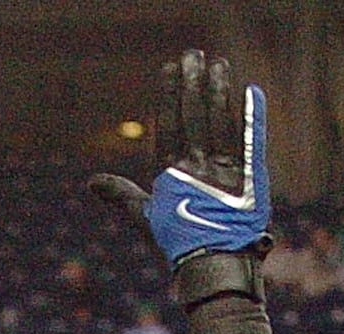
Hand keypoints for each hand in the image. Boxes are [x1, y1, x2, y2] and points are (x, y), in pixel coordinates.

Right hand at [89, 49, 270, 268]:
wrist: (214, 268)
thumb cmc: (178, 244)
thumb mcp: (145, 217)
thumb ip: (121, 194)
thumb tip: (91, 183)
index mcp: (170, 173)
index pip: (168, 124)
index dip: (169, 94)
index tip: (170, 69)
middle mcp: (195, 169)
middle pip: (194, 116)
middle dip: (193, 82)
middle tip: (193, 54)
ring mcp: (224, 172)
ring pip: (221, 121)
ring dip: (219, 90)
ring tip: (218, 64)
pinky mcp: (250, 179)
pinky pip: (251, 140)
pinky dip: (252, 115)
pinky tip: (252, 90)